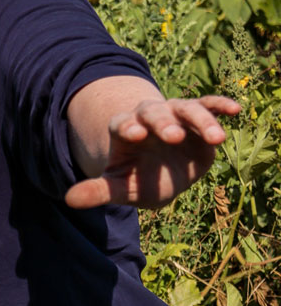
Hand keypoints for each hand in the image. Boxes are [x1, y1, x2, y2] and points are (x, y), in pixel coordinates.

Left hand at [65, 95, 240, 209]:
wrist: (160, 173)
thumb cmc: (136, 178)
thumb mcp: (119, 187)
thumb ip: (98, 191)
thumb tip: (69, 199)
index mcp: (125, 130)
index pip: (122, 124)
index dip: (127, 127)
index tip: (134, 134)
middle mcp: (149, 118)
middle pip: (154, 113)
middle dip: (163, 123)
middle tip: (173, 136)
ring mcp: (174, 115)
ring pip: (185, 109)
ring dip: (200, 120)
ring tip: (216, 138)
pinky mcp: (197, 118)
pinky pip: (209, 107)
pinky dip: (220, 106)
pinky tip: (235, 110)